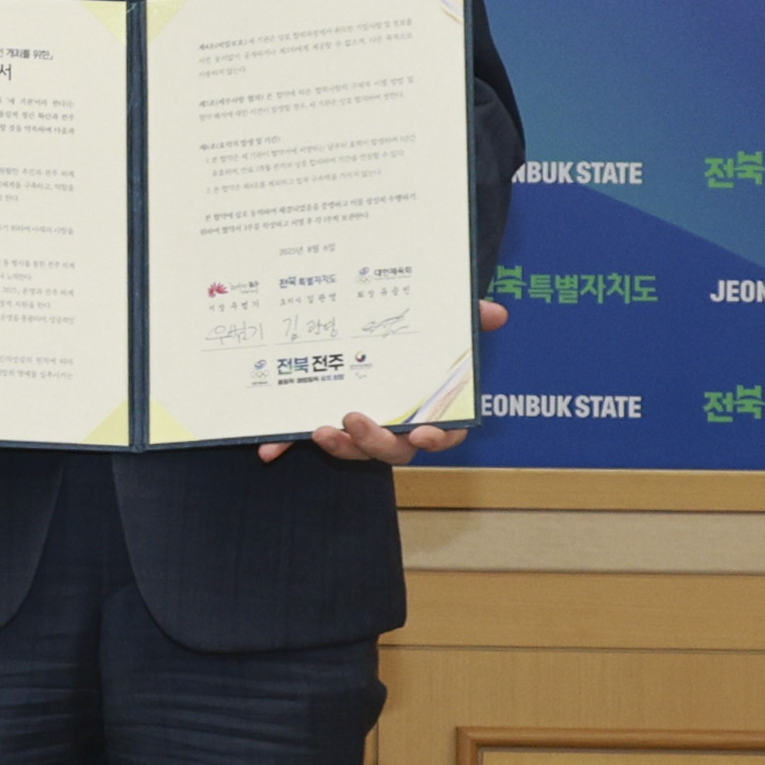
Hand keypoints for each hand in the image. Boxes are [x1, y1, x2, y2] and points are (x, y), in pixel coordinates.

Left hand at [256, 299, 510, 465]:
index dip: (437, 439)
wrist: (353, 324)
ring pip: (354, 450)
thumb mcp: (439, 322)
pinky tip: (268, 450)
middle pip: (394, 450)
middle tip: (355, 420)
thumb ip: (465, 319)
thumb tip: (496, 313)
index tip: (422, 433)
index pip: (443, 433)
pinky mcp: (324, 424)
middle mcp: (395, 425)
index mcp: (429, 407)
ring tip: (321, 430)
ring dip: (340, 448)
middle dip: (376, 441)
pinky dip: (287, 447)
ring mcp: (359, 427)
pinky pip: (306, 443)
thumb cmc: (412, 335)